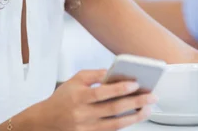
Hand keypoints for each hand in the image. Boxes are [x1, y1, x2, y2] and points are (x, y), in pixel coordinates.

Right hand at [33, 69, 156, 130]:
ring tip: (148, 109)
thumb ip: (94, 74)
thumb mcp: (75, 80)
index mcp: (79, 97)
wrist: (45, 121)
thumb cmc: (63, 98)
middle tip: (152, 96)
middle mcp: (83, 114)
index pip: (103, 93)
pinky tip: (135, 117)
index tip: (136, 84)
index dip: (120, 89)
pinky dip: (124, 125)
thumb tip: (114, 72)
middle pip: (113, 110)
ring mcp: (86, 128)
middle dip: (136, 103)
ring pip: (115, 124)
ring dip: (135, 117)